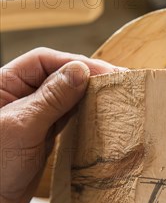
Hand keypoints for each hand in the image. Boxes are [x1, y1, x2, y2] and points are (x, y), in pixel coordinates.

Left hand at [0, 47, 122, 202]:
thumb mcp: (23, 127)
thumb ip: (51, 98)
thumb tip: (80, 71)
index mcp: (6, 84)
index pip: (44, 62)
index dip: (75, 63)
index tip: (104, 73)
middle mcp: (20, 98)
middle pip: (58, 78)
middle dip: (86, 79)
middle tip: (118, 85)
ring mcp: (33, 120)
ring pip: (66, 100)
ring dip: (88, 99)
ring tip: (114, 101)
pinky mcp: (42, 140)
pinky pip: (67, 122)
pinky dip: (84, 119)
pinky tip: (99, 119)